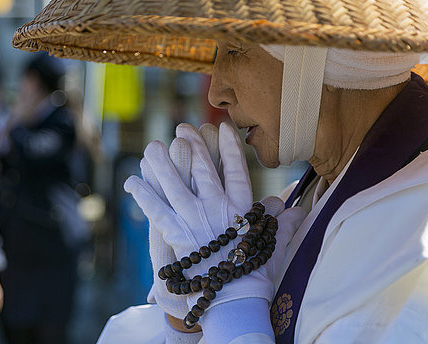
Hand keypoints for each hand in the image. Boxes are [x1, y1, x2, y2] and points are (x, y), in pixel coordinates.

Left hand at [126, 123, 305, 313]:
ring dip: (161, 164)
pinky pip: (155, 210)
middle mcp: (216, 207)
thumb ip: (282, 224)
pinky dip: (142, 195)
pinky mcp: (176, 234)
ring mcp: (194, 219)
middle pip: (202, 169)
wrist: (235, 299)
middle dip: (192, 145)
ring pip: (174, 183)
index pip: (236, 170)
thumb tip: (296, 210)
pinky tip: (131, 181)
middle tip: (181, 128)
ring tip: (151, 147)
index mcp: (240, 208)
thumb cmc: (255, 274)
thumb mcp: (272, 245)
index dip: (228, 147)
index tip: (221, 128)